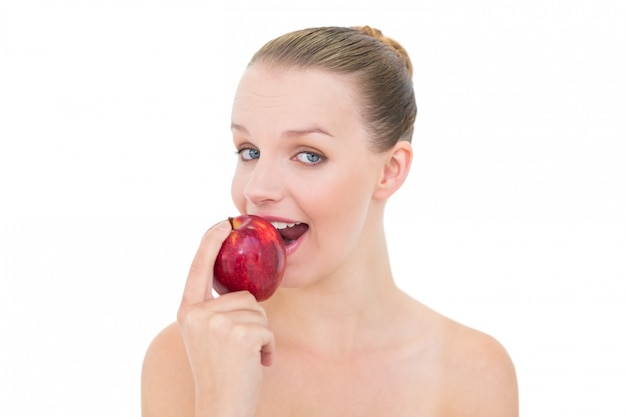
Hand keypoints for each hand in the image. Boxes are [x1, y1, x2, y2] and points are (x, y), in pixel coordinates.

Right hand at [177, 220, 274, 416]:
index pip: (199, 266)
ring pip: (259, 313)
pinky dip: (268, 350)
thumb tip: (241, 291)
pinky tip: (255, 365)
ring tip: (244, 360)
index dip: (211, 239)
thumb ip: (214, 311)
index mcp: (187, 311)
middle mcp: (197, 314)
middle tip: (237, 351)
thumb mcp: (206, 337)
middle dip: (251, 323)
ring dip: (260, 337)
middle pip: (244, 296)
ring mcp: (217, 323)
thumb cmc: (220, 374)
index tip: (224, 219)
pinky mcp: (239, 335)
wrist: (220, 409)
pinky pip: (267, 330)